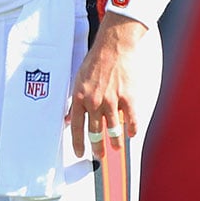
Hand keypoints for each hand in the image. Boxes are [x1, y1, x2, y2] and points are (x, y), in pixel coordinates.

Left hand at [67, 13, 146, 158]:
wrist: (114, 46)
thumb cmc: (95, 60)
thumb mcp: (78, 79)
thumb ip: (74, 101)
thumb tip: (68, 118)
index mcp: (80, 97)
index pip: (77, 127)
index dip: (78, 144)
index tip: (80, 153)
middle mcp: (95, 102)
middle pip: (95, 133)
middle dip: (97, 147)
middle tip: (99, 155)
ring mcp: (112, 101)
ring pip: (113, 130)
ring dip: (114, 142)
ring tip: (115, 148)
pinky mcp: (128, 98)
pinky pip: (131, 121)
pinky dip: (131, 130)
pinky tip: (130, 134)